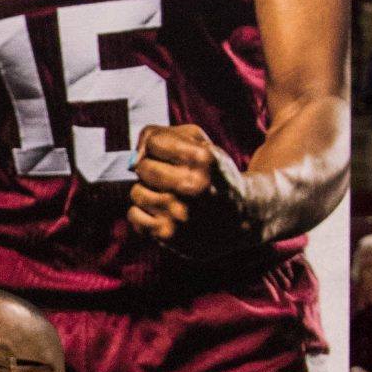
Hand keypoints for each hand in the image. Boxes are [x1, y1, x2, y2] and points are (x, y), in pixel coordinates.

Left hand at [127, 124, 247, 253]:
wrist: (238, 218)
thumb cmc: (211, 174)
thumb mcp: (199, 144)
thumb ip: (161, 136)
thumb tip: (132, 159)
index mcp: (204, 158)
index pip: (153, 141)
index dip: (158, 147)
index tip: (170, 156)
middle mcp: (193, 186)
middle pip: (142, 166)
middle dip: (152, 169)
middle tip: (170, 178)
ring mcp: (179, 213)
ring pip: (136, 192)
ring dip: (148, 193)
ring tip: (171, 198)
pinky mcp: (168, 235)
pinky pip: (134, 215)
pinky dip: (145, 214)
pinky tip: (165, 214)